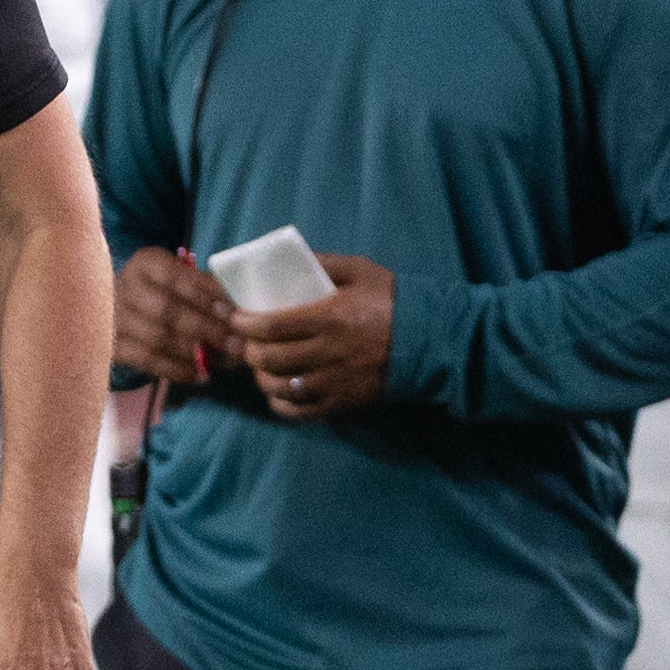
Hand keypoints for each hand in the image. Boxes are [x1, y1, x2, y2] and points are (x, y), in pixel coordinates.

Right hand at [112, 247, 235, 383]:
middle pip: (165, 310)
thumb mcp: (179, 278)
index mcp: (145, 264)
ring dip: (196, 353)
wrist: (119, 310)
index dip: (203, 296)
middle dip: (205, 328)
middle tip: (235, 344)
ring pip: (157, 338)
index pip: (174, 277)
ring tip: (225, 362)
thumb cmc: (162, 291)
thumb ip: (204, 288)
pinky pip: (148, 362)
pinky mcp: (113, 346)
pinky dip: (178, 370)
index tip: (230, 312)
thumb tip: (237, 307)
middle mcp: (124, 288)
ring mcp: (114, 319)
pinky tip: (201, 376)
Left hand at [233, 254, 394, 420]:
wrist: (432, 340)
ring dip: (261, 377)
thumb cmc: (393, 301)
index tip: (237, 317)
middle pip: (269, 359)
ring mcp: (334, 381)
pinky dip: (280, 403)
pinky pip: (299, 411)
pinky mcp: (343, 402)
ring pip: (280, 387)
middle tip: (249, 341)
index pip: (271, 326)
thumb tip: (288, 258)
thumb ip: (323, 263)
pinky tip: (278, 391)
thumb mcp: (360, 271)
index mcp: (329, 318)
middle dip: (249, 350)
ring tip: (261, 366)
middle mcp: (328, 352)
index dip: (245, 323)